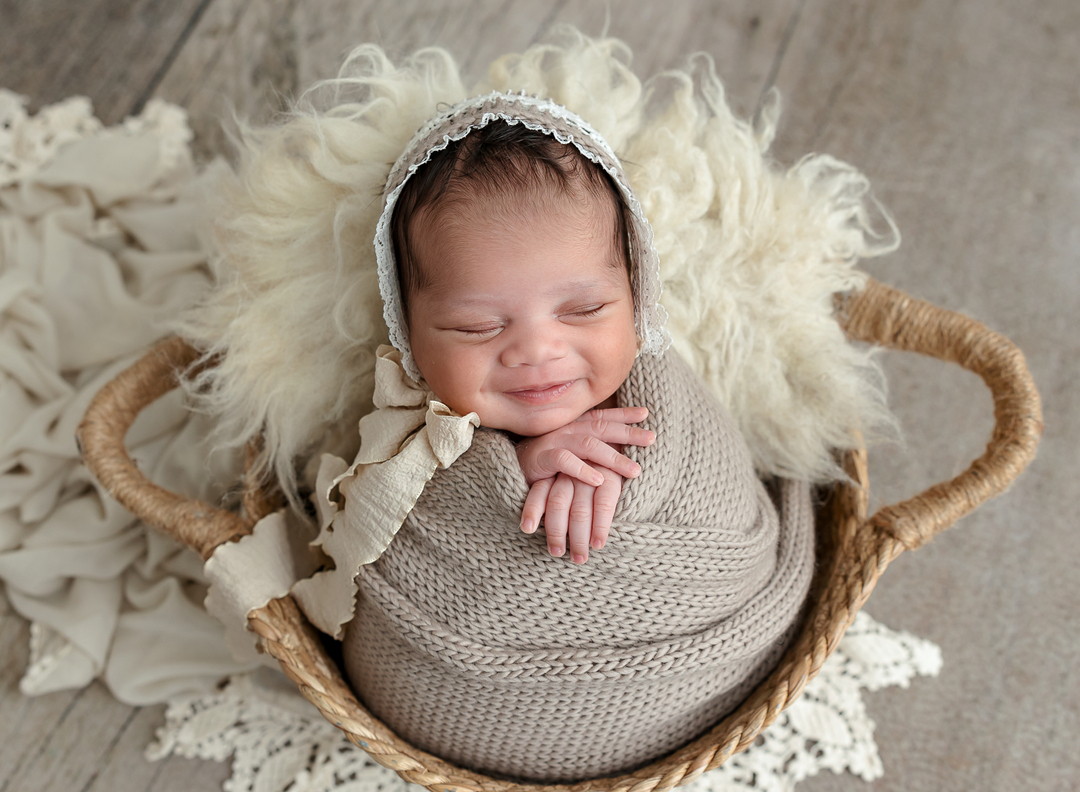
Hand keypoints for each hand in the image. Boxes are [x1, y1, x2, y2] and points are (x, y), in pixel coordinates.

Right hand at [516, 406, 653, 561]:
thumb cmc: (545, 459)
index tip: (645, 414)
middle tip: (652, 439)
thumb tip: (618, 448)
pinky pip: (565, 462)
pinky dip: (583, 470)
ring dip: (613, 457)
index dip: (624, 414)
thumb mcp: (570, 449)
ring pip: (588, 444)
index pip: (603, 416)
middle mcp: (567, 429)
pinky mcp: (543, 458)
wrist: (510, 466)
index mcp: (575, 425)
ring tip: (634, 470)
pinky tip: (599, 480)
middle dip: (628, 433)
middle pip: (602, 428)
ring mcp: (555, 441)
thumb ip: (590, 445)